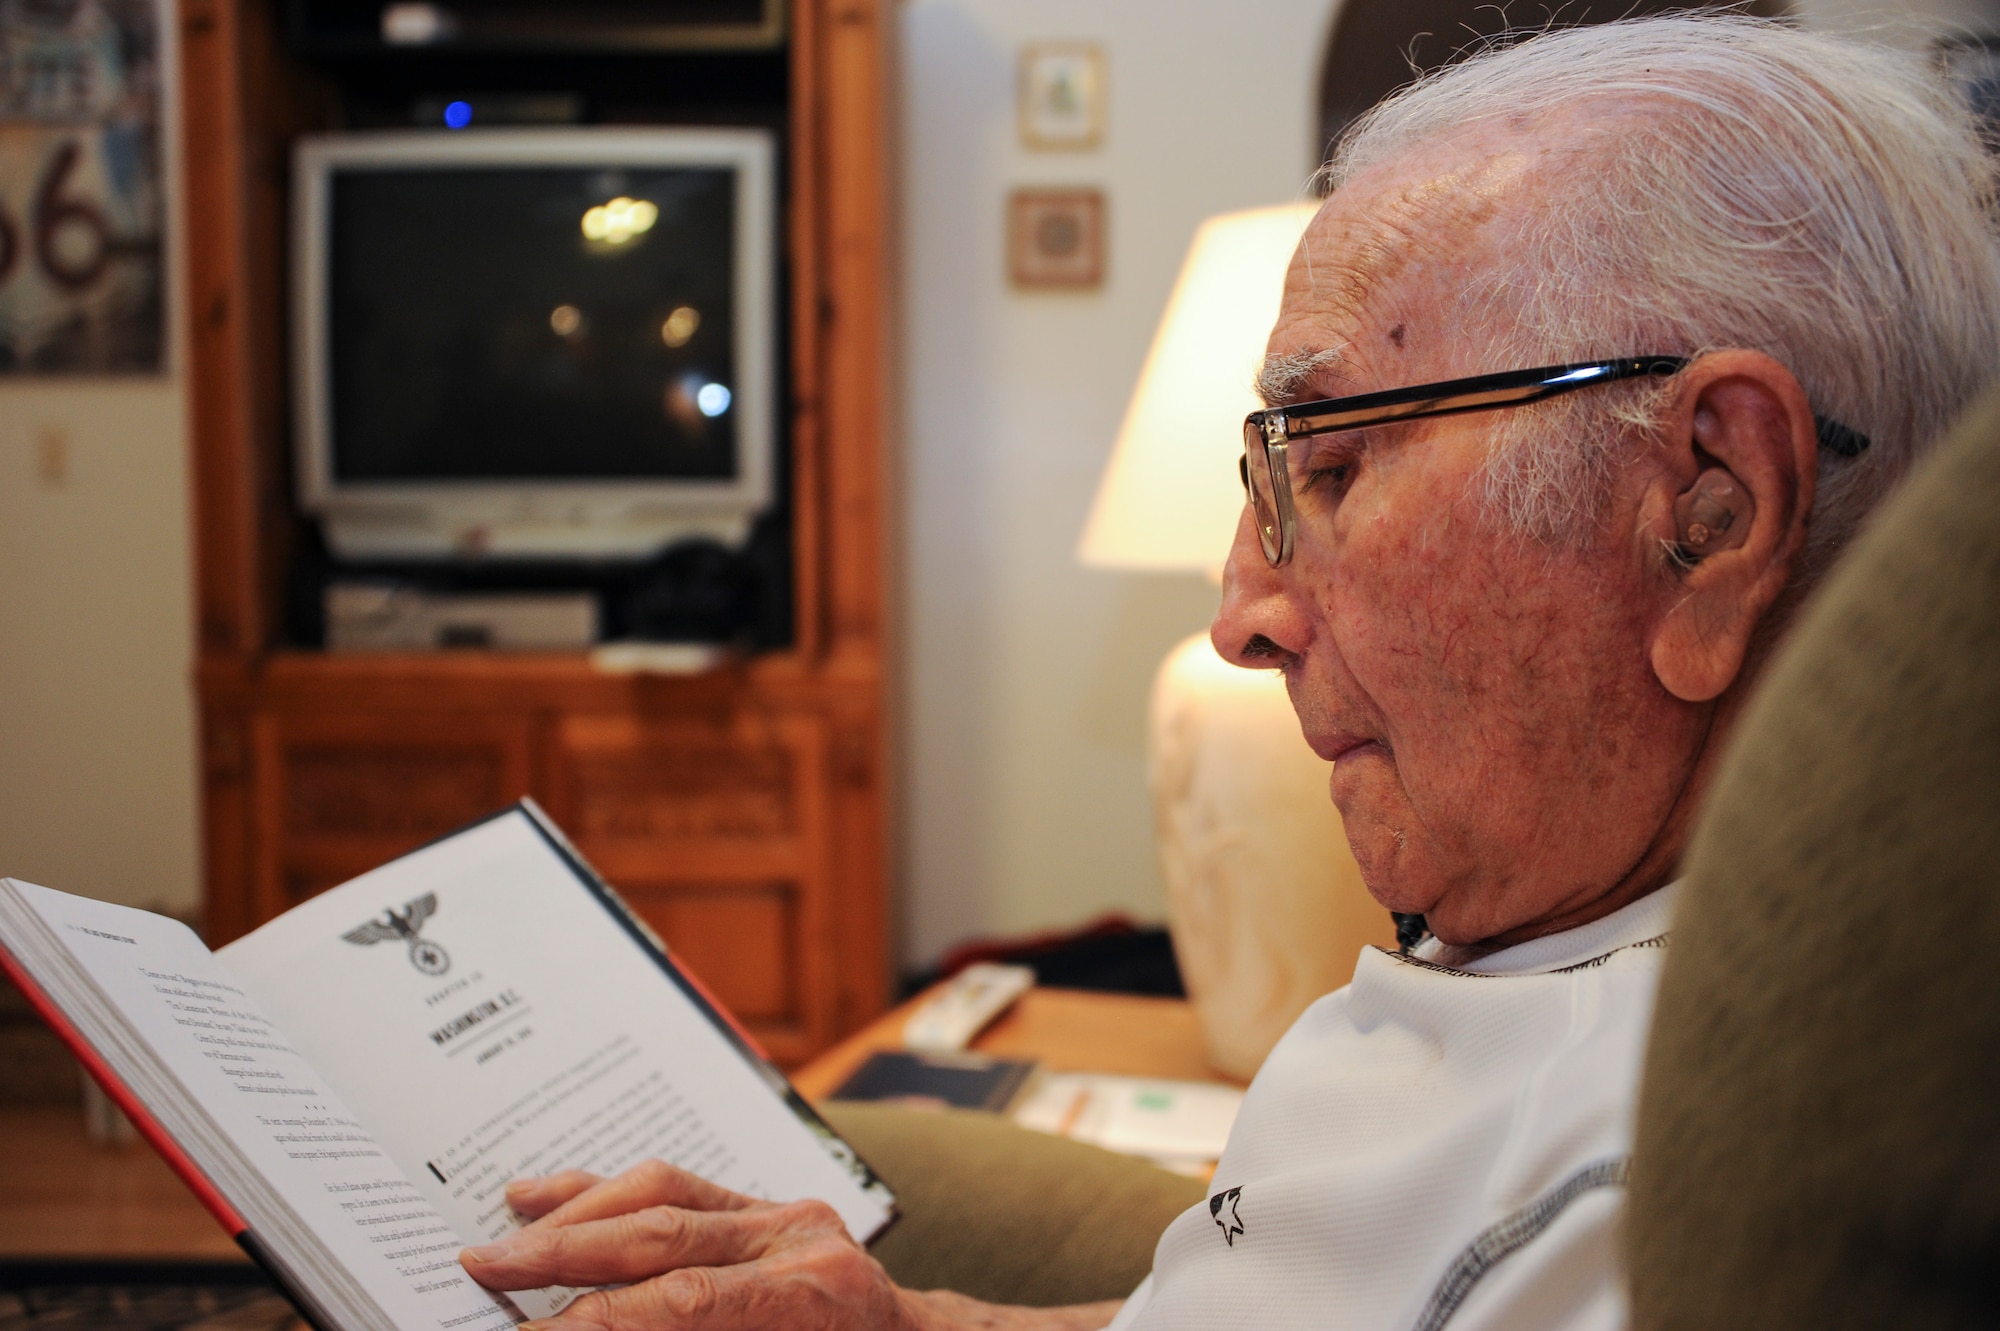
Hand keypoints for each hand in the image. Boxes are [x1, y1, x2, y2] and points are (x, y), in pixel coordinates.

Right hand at [458, 1159, 917, 1330]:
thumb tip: (587, 1325)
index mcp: (813, 1294)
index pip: (683, 1300)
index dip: (596, 1321)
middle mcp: (800, 1238)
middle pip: (661, 1233)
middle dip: (563, 1255)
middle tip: (484, 1271)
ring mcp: (784, 1213)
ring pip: (660, 1192)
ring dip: (572, 1216)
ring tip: (503, 1241)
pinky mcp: (766, 1204)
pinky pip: (674, 1184)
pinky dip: (605, 1191)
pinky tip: (545, 1196)